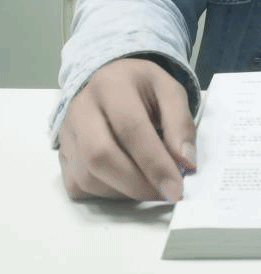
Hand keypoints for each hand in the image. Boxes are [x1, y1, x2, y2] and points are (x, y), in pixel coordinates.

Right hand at [58, 57, 196, 201]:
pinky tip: (128, 183)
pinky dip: (107, 193)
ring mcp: (66, 133)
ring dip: (124, 191)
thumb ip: (181, 123)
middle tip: (164, 194)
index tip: (176, 188)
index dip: (154, 163)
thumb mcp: (169, 90)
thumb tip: (186, 163)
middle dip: (137, 183)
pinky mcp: (61, 155)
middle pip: (100, 156)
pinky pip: (79, 186)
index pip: (130, 128)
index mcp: (112, 85)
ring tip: (150, 186)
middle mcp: (81, 107)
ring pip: (88, 177)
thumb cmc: (143, 88)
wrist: (109, 80)